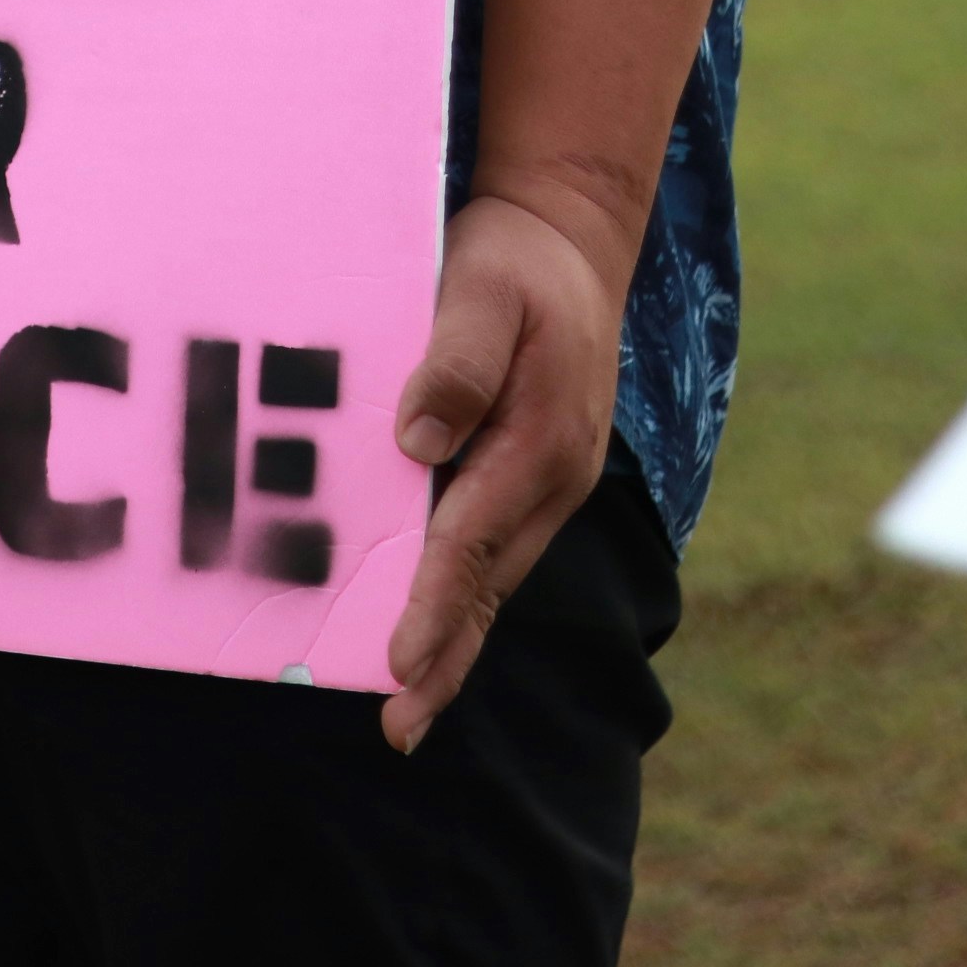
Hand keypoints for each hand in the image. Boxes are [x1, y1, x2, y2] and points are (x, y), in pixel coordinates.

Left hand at [382, 193, 619, 753]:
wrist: (568, 239)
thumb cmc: (514, 260)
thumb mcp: (482, 289)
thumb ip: (453, 362)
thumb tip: (418, 440)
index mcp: (541, 441)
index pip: (471, 540)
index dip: (430, 605)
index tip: (398, 664)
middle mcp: (551, 477)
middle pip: (486, 583)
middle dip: (442, 656)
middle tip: (399, 727)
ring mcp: (545, 482)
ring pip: (491, 576)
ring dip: (450, 639)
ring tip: (407, 706)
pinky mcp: (528, 474)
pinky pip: (487, 549)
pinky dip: (457, 596)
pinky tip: (423, 629)